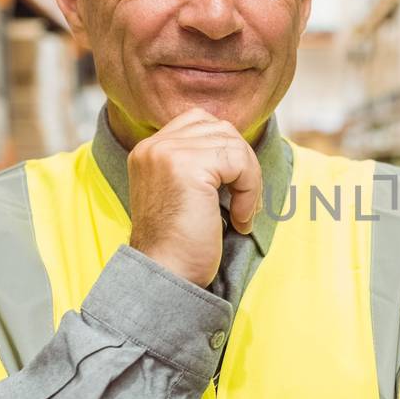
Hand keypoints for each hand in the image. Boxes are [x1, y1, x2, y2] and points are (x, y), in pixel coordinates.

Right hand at [128, 108, 262, 286]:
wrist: (164, 275)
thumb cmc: (179, 245)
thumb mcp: (184, 193)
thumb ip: (200, 164)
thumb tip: (238, 148)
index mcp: (149, 150)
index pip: (201, 122)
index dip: (227, 151)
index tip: (231, 189)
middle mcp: (154, 146)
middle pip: (221, 129)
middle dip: (242, 164)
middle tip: (243, 203)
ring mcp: (168, 153)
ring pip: (234, 144)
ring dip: (249, 181)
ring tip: (241, 214)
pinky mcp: (188, 167)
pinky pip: (240, 163)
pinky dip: (250, 192)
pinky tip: (239, 220)